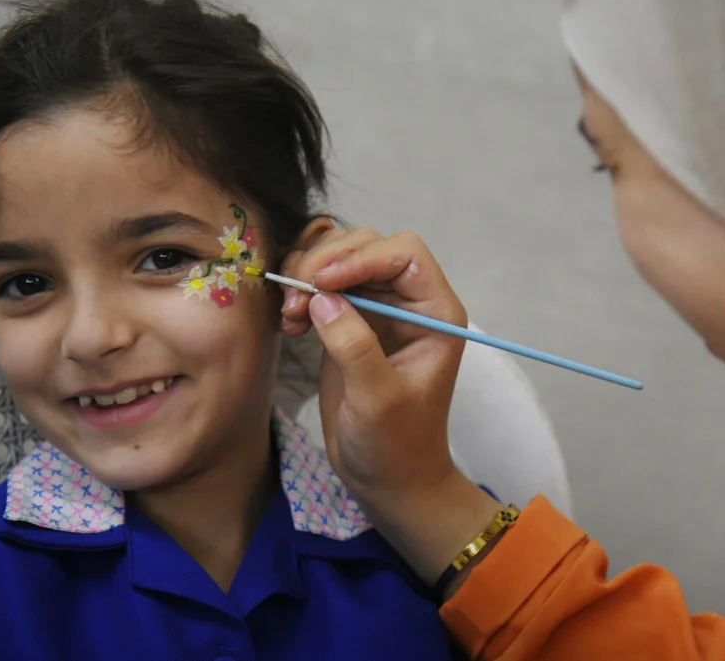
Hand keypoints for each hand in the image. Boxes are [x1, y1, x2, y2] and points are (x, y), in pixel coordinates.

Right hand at [280, 228, 501, 584]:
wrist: (388, 479)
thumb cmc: (396, 446)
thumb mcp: (377, 400)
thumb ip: (355, 346)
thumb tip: (323, 298)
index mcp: (435, 312)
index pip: (404, 254)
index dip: (362, 256)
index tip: (321, 283)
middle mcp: (409, 302)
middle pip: (367, 245)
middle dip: (326, 264)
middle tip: (295, 301)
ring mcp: (378, 308)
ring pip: (340, 258)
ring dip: (307, 275)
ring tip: (290, 316)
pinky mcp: (349, 320)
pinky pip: (322, 283)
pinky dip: (300, 291)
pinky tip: (289, 322)